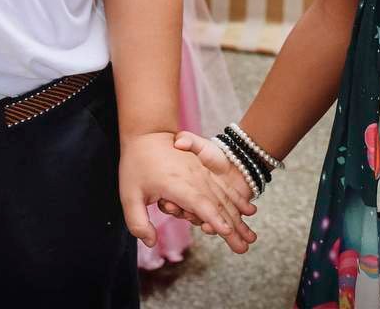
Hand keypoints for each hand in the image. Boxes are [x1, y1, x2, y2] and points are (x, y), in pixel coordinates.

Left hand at [119, 131, 256, 253]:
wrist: (148, 133)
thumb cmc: (135, 165)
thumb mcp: (128, 195)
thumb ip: (137, 222)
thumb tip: (151, 242)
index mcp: (177, 185)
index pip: (199, 204)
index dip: (213, 217)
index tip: (226, 230)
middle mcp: (194, 179)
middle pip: (217, 206)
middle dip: (233, 227)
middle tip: (246, 246)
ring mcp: (202, 174)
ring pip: (225, 198)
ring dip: (239, 217)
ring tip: (252, 236)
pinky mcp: (206, 172)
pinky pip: (225, 187)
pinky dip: (238, 198)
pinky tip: (249, 209)